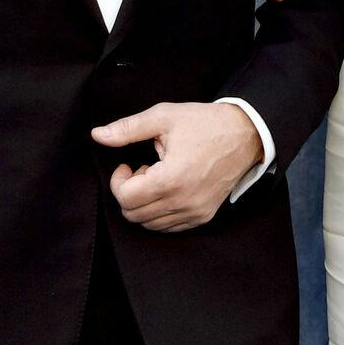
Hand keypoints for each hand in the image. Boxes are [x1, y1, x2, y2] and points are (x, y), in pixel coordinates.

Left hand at [91, 102, 262, 230]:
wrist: (245, 134)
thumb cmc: (205, 123)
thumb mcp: (164, 117)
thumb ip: (127, 129)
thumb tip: (98, 135)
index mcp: (171, 179)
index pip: (126, 198)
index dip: (118, 181)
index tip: (127, 165)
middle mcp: (183, 202)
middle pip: (133, 215)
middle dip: (129, 192)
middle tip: (143, 170)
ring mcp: (195, 212)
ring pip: (149, 225)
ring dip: (144, 203)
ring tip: (157, 178)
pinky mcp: (202, 216)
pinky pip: (168, 227)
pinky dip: (159, 213)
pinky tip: (169, 188)